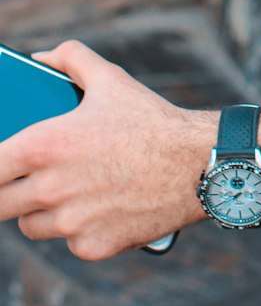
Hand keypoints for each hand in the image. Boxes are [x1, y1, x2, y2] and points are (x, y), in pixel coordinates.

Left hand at [0, 41, 219, 259]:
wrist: (196, 163)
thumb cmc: (151, 120)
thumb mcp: (110, 79)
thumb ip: (71, 59)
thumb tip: (42, 58)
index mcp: (45, 145)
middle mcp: (51, 188)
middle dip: (8, 193)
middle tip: (23, 182)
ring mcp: (70, 222)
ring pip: (32, 226)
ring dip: (42, 212)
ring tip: (71, 190)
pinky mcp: (91, 247)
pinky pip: (70, 242)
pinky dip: (80, 229)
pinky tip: (103, 206)